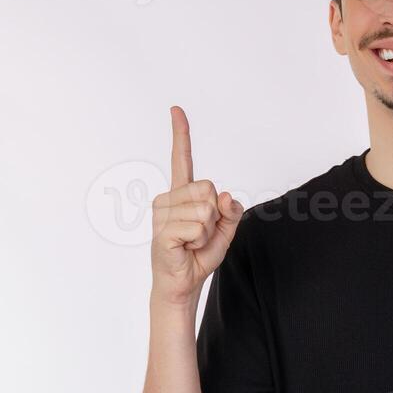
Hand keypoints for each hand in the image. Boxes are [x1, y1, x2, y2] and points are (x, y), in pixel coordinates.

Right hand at [150, 105, 243, 307]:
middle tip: (200, 234)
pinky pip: (199, 228)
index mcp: (182, 194)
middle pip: (208, 188)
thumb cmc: (199, 254)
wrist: (184, 283)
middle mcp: (167, 199)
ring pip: (205, 210)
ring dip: (208, 231)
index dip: (181, 134)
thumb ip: (230, 209)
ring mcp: (162, 215)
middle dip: (214, 215)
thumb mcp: (226, 229)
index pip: (182, 159)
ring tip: (192, 242)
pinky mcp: (163, 232)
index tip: (176, 109)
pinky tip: (186, 248)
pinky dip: (201, 241)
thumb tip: (223, 195)